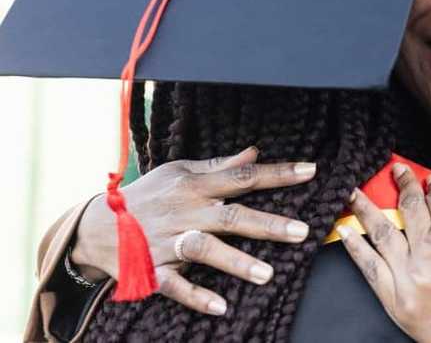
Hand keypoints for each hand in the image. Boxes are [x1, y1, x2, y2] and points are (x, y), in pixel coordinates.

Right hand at [70, 146, 316, 314]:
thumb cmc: (146, 195)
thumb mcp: (179, 172)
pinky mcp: (151, 270)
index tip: (311, 171)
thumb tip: (255, 151)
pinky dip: (196, 296)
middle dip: (268, 225)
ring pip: (205, 250)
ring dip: (236, 262)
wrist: (92, 226)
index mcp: (194, 186)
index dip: (277, 173)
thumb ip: (219, 166)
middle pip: (231, 217)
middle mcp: (185, 213)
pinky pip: (175, 285)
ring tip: (268, 275)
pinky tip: (221, 306)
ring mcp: (168, 242)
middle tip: (302, 232)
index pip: (242, 177)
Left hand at [337, 164, 430, 342]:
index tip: (427, 179)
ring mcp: (410, 275)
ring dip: (365, 208)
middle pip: (409, 208)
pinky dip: (356, 248)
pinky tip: (347, 232)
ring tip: (353, 193)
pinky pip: (371, 268)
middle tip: (394, 172)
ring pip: (382, 232)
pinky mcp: (397, 300)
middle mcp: (429, 249)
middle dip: (402, 185)